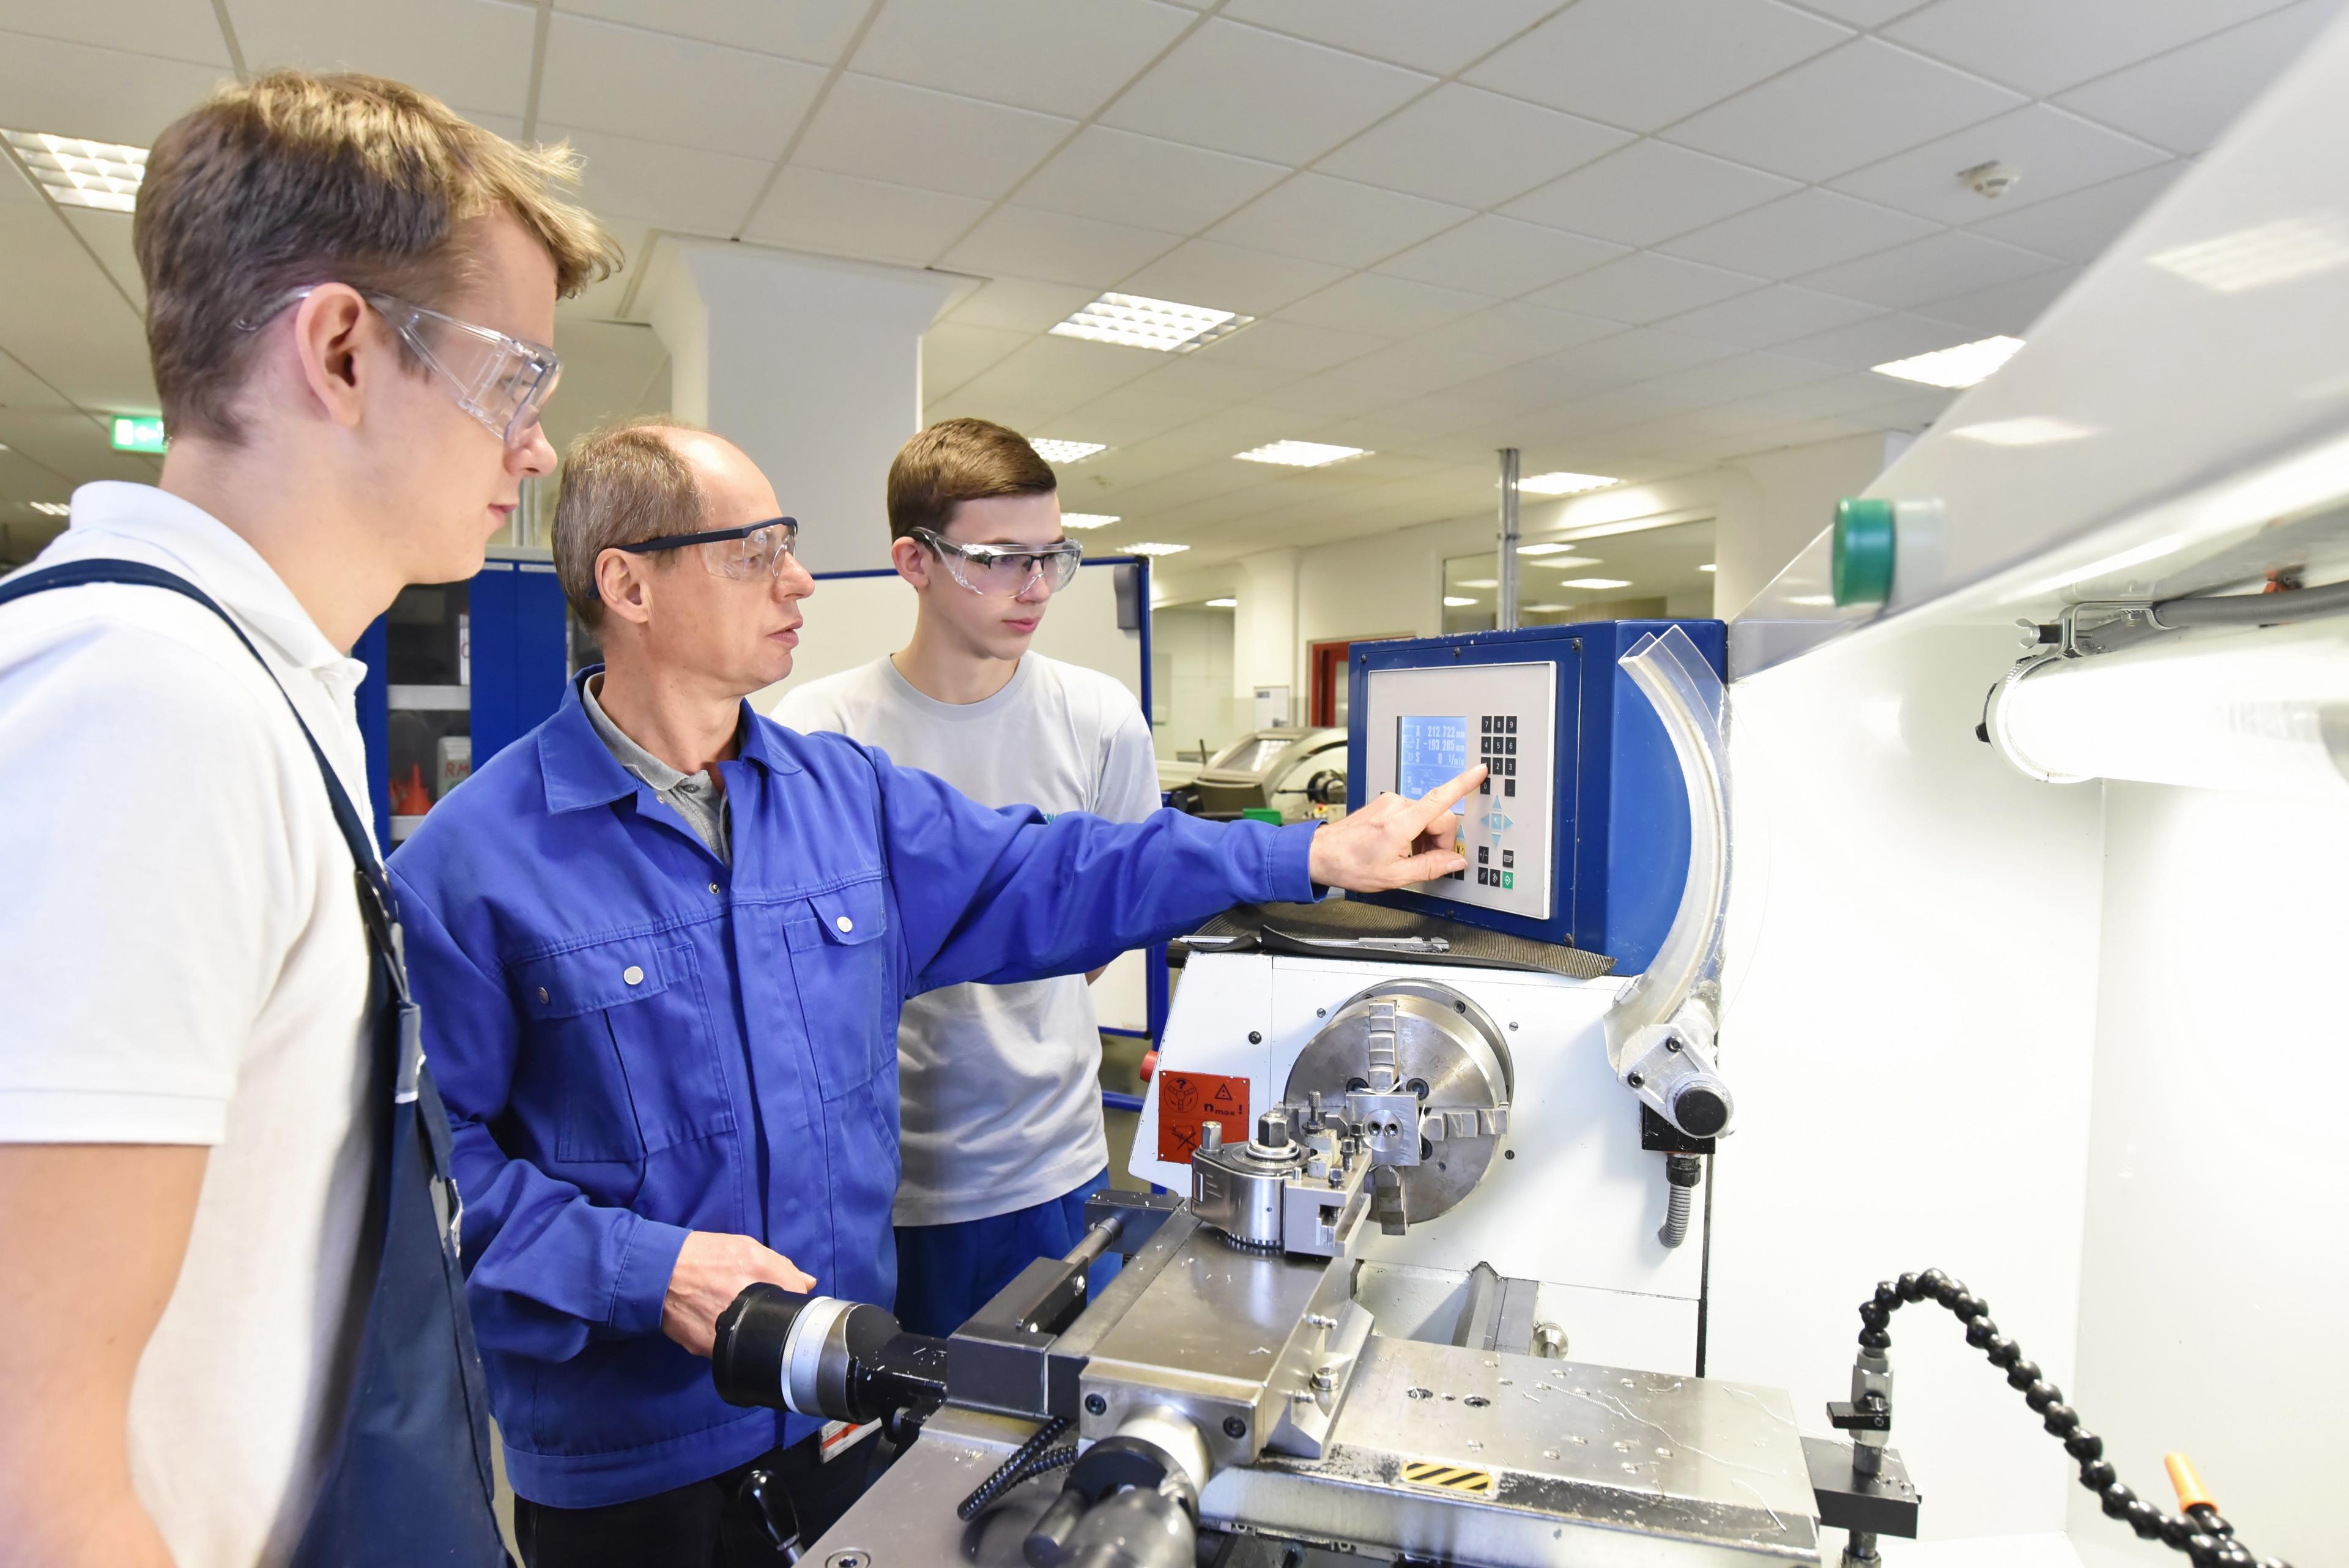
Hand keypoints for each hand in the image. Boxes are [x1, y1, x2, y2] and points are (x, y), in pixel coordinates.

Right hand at [661, 1231, 815, 1357]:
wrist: (656, 1273)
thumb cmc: (704, 1256)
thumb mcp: (745, 1248)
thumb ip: (781, 1266)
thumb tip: (808, 1285)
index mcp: (761, 1273)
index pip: (799, 1299)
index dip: (799, 1304)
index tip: (795, 1306)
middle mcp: (747, 1306)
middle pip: (780, 1326)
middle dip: (778, 1322)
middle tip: (768, 1313)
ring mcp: (726, 1332)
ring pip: (755, 1343)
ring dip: (754, 1334)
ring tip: (743, 1319)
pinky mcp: (707, 1349)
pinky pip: (729, 1349)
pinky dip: (731, 1340)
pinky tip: (723, 1326)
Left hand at [1305, 765, 1481, 891]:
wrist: (1321, 854)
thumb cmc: (1350, 864)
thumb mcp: (1395, 876)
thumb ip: (1430, 867)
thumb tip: (1455, 862)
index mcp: (1401, 822)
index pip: (1440, 798)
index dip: (1463, 784)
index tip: (1479, 771)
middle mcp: (1397, 805)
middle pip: (1438, 816)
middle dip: (1441, 840)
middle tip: (1430, 861)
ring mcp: (1389, 802)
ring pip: (1426, 817)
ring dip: (1426, 837)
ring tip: (1410, 857)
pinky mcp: (1385, 804)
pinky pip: (1412, 815)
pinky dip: (1415, 832)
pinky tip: (1402, 848)